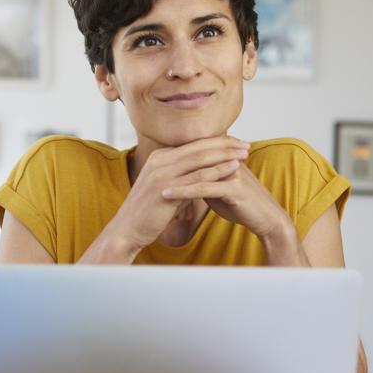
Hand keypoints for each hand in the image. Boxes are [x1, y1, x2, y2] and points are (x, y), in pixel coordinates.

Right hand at [107, 136, 251, 252]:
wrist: (127, 230)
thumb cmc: (147, 212)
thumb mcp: (163, 187)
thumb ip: (179, 177)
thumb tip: (198, 174)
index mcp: (159, 157)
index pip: (193, 144)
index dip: (216, 142)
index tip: (235, 143)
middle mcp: (160, 160)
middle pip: (199, 147)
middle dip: (225, 144)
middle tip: (245, 144)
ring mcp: (162, 173)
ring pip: (200, 159)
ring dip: (226, 155)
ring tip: (245, 153)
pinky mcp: (167, 188)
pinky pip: (198, 177)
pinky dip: (218, 171)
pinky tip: (234, 169)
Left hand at [160, 161, 289, 240]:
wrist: (266, 219)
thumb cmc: (243, 205)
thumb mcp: (219, 190)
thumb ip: (203, 180)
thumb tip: (186, 179)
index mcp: (224, 158)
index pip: (195, 152)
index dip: (174, 158)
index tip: (152, 165)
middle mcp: (228, 160)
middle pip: (194, 157)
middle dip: (169, 165)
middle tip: (146, 171)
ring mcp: (231, 172)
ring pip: (196, 171)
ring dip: (172, 177)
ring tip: (151, 184)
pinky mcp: (234, 188)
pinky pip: (203, 188)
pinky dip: (183, 191)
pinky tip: (167, 195)